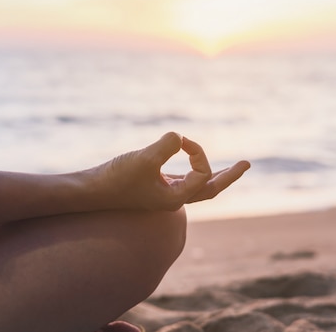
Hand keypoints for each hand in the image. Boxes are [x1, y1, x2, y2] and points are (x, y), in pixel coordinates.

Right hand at [87, 132, 249, 210]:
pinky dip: (191, 169)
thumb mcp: (142, 159)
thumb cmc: (115, 179)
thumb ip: (165, 146)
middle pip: (210, 189)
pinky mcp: (151, 186)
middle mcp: (173, 199)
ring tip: (230, 169)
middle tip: (248, 164)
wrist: (88, 193)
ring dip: (213, 175)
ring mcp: (162, 193)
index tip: (182, 141)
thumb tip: (179, 137)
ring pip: (196, 186)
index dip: (199, 153)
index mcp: (176, 198)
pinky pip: (180, 179)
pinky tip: (189, 160)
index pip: (203, 174)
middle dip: (229, 176)